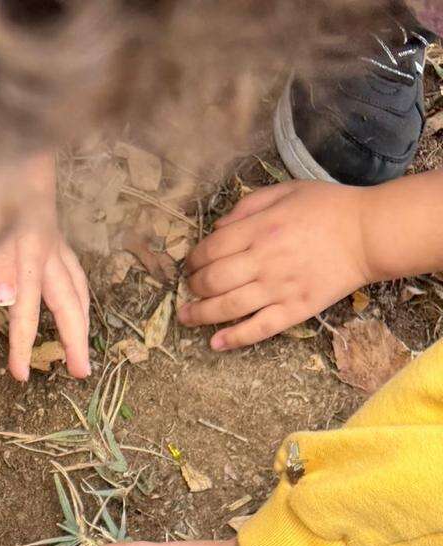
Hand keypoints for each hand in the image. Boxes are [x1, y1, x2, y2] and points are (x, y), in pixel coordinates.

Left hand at [0, 153, 90, 379]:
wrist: (13, 131)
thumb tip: (6, 303)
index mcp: (34, 256)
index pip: (28, 313)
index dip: (24, 347)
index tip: (21, 377)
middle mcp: (50, 252)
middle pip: (70, 304)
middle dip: (74, 340)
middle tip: (80, 373)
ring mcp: (52, 240)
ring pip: (75, 286)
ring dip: (79, 317)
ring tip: (79, 340)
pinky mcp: (47, 228)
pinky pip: (69, 270)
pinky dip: (74, 290)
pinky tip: (65, 291)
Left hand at [179, 182, 371, 350]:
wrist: (368, 234)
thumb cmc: (328, 208)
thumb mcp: (286, 192)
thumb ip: (248, 207)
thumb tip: (217, 230)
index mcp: (260, 229)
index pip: (211, 248)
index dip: (194, 259)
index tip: (191, 264)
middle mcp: (264, 260)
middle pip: (213, 280)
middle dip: (193, 286)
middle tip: (190, 288)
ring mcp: (278, 288)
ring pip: (228, 307)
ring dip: (200, 314)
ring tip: (186, 317)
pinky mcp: (294, 310)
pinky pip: (258, 328)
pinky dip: (233, 338)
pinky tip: (215, 343)